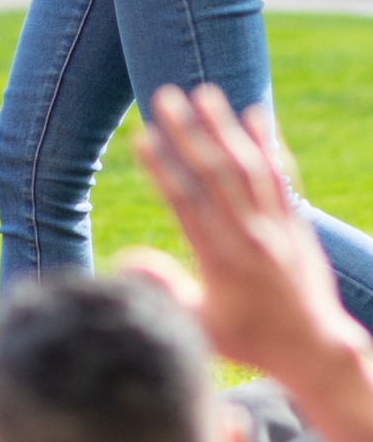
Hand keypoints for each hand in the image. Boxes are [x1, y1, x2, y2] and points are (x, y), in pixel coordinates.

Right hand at [132, 84, 365, 381]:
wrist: (315, 349)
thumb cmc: (249, 342)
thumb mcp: (197, 326)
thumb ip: (164, 290)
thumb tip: (125, 258)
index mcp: (220, 260)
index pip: (186, 202)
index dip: (163, 167)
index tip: (142, 136)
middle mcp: (250, 236)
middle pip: (216, 173)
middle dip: (189, 131)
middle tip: (165, 95)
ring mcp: (277, 227)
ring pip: (249, 167)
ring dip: (226, 127)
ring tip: (206, 92)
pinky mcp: (298, 224)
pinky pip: (283, 177)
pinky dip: (269, 144)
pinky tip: (257, 116)